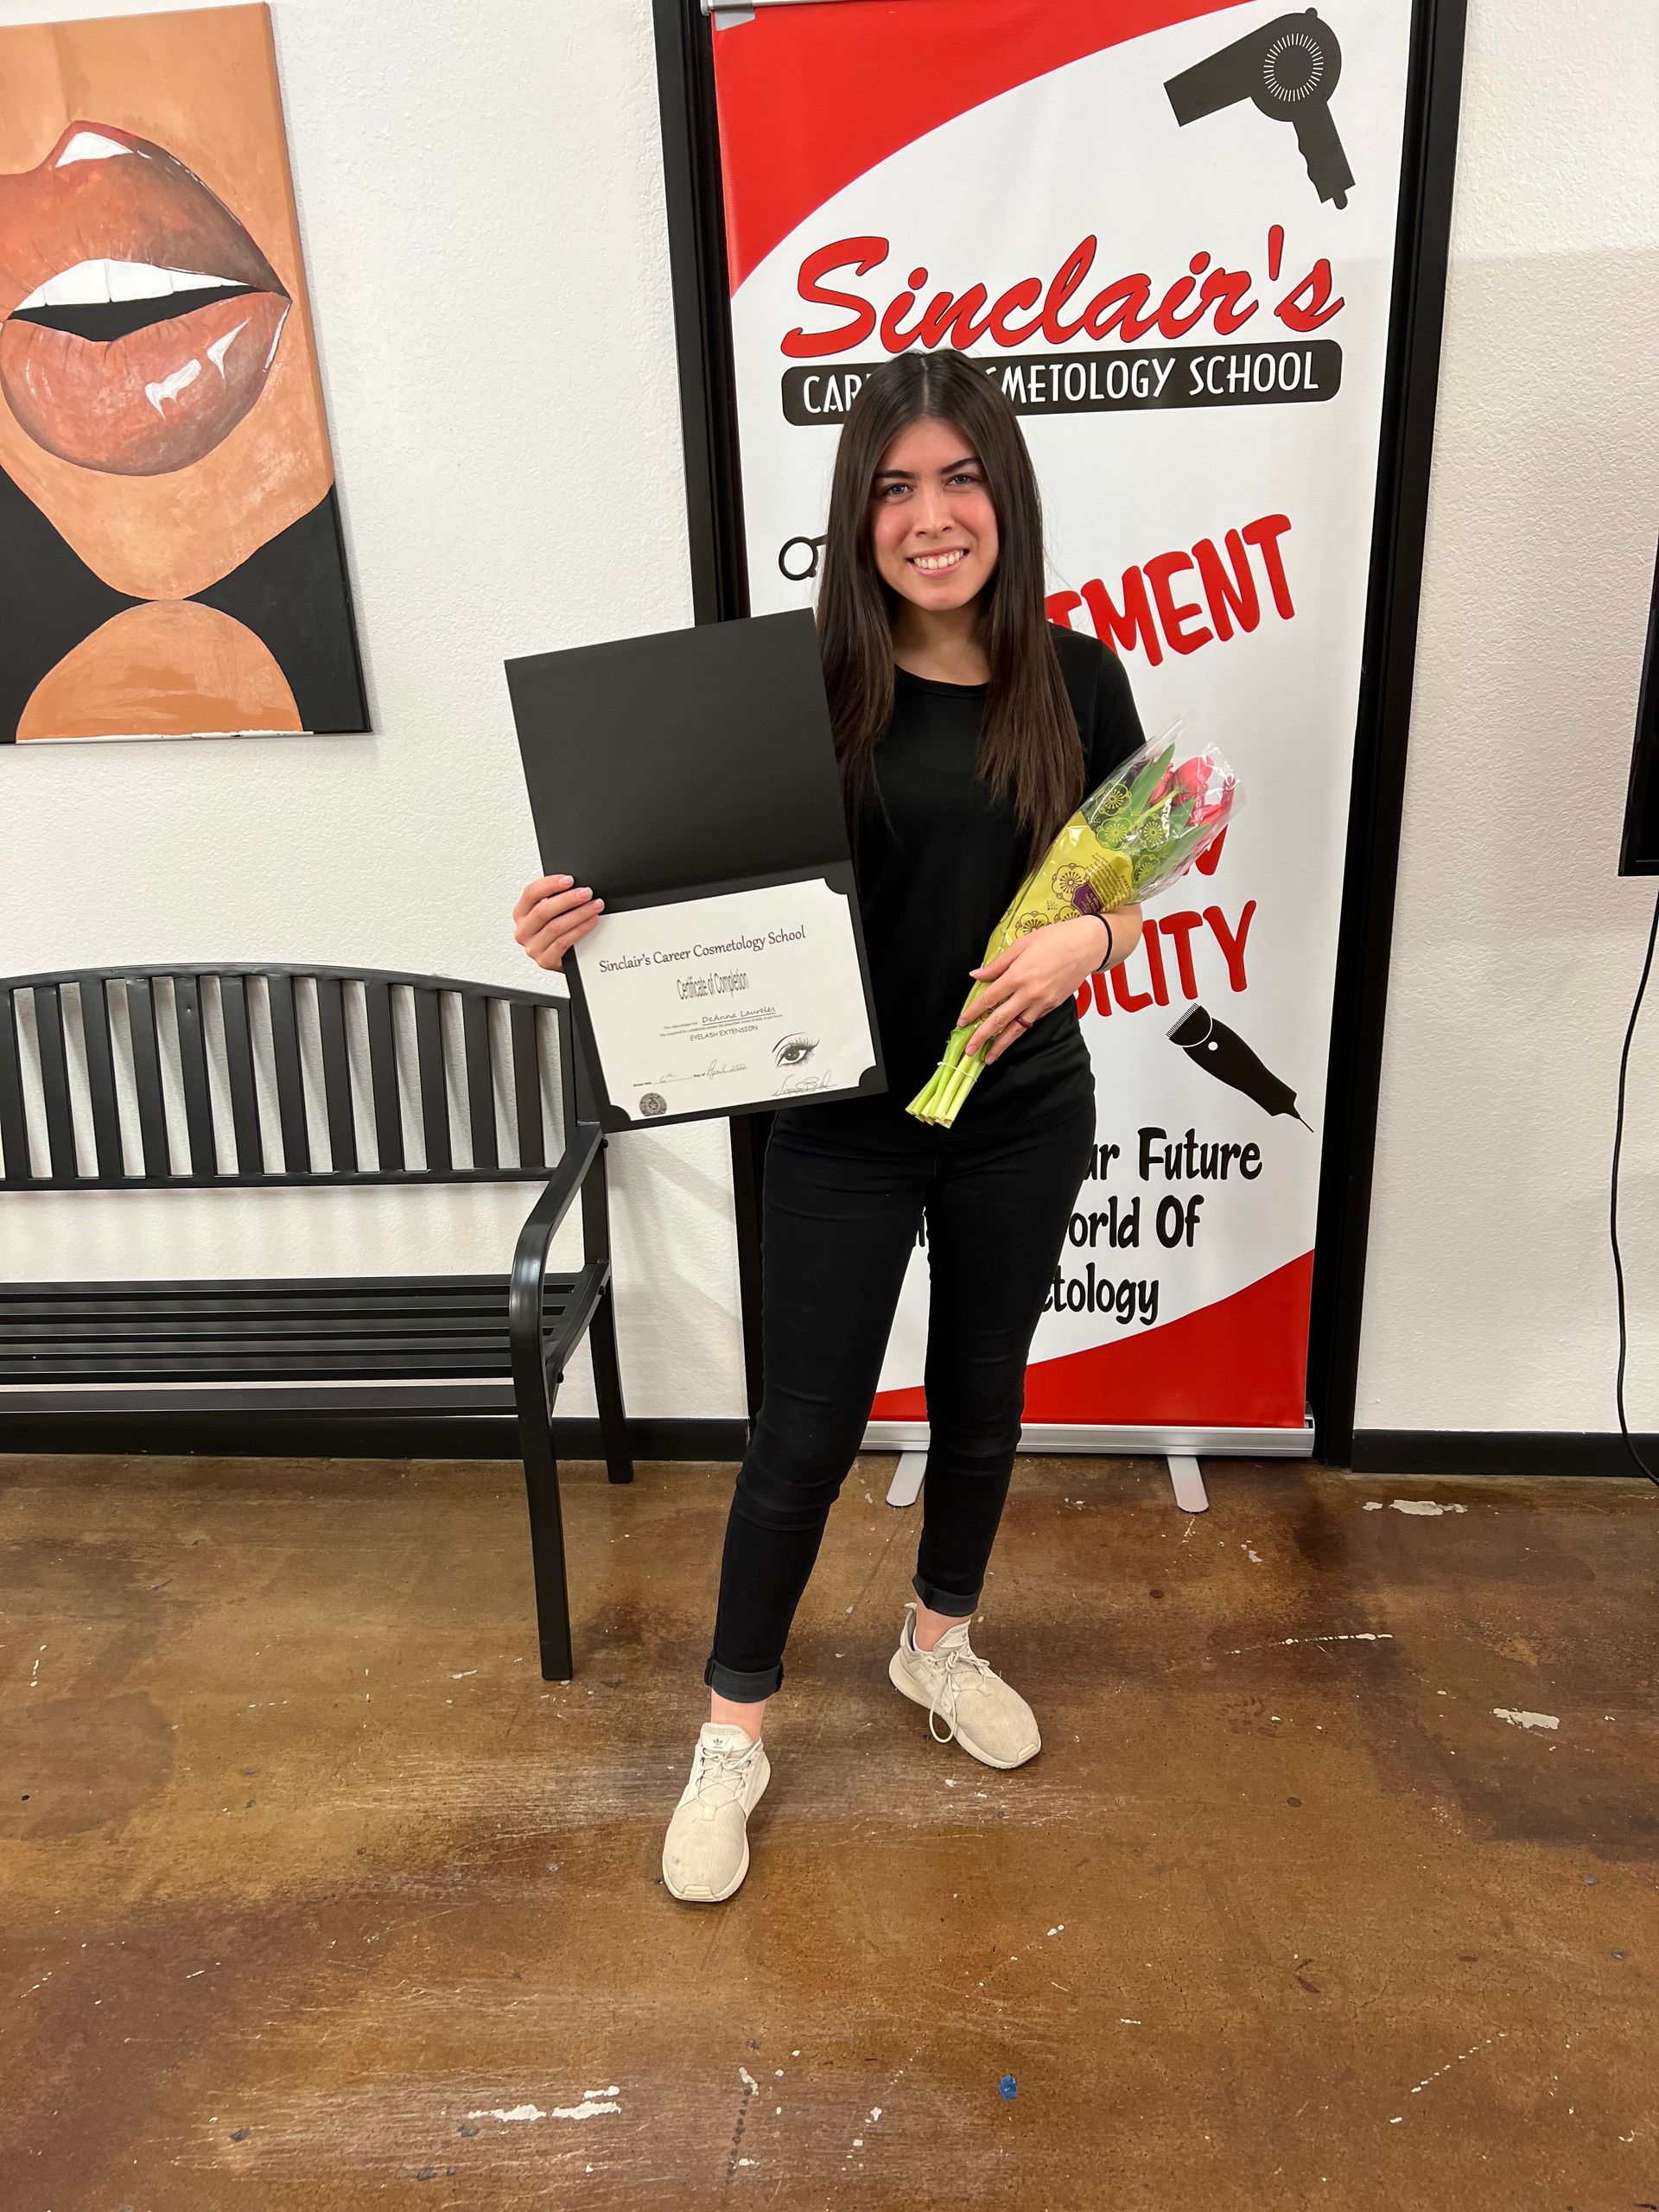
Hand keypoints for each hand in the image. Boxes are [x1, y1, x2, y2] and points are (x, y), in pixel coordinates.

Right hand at [512, 873, 604, 972]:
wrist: (563, 957)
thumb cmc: (558, 930)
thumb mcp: (553, 912)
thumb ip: (557, 898)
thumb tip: (576, 886)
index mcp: (521, 914)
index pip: (530, 893)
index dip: (550, 884)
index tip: (569, 880)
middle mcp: (523, 931)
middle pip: (542, 911)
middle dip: (568, 900)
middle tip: (586, 893)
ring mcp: (533, 948)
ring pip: (555, 927)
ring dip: (578, 914)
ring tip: (594, 906)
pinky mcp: (546, 960)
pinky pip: (563, 942)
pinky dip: (580, 930)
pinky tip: (591, 921)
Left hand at [957, 915, 1109, 1063]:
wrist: (1087, 945)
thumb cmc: (1056, 939)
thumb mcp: (1022, 945)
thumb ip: (998, 964)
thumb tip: (977, 975)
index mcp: (1017, 975)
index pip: (988, 999)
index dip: (973, 1012)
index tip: (962, 1022)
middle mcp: (1029, 993)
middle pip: (999, 1020)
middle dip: (982, 1037)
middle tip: (969, 1050)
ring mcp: (1042, 1002)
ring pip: (1017, 1028)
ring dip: (1001, 1045)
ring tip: (988, 1057)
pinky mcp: (1053, 1006)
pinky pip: (1031, 1022)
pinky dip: (1019, 1032)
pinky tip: (1009, 1039)